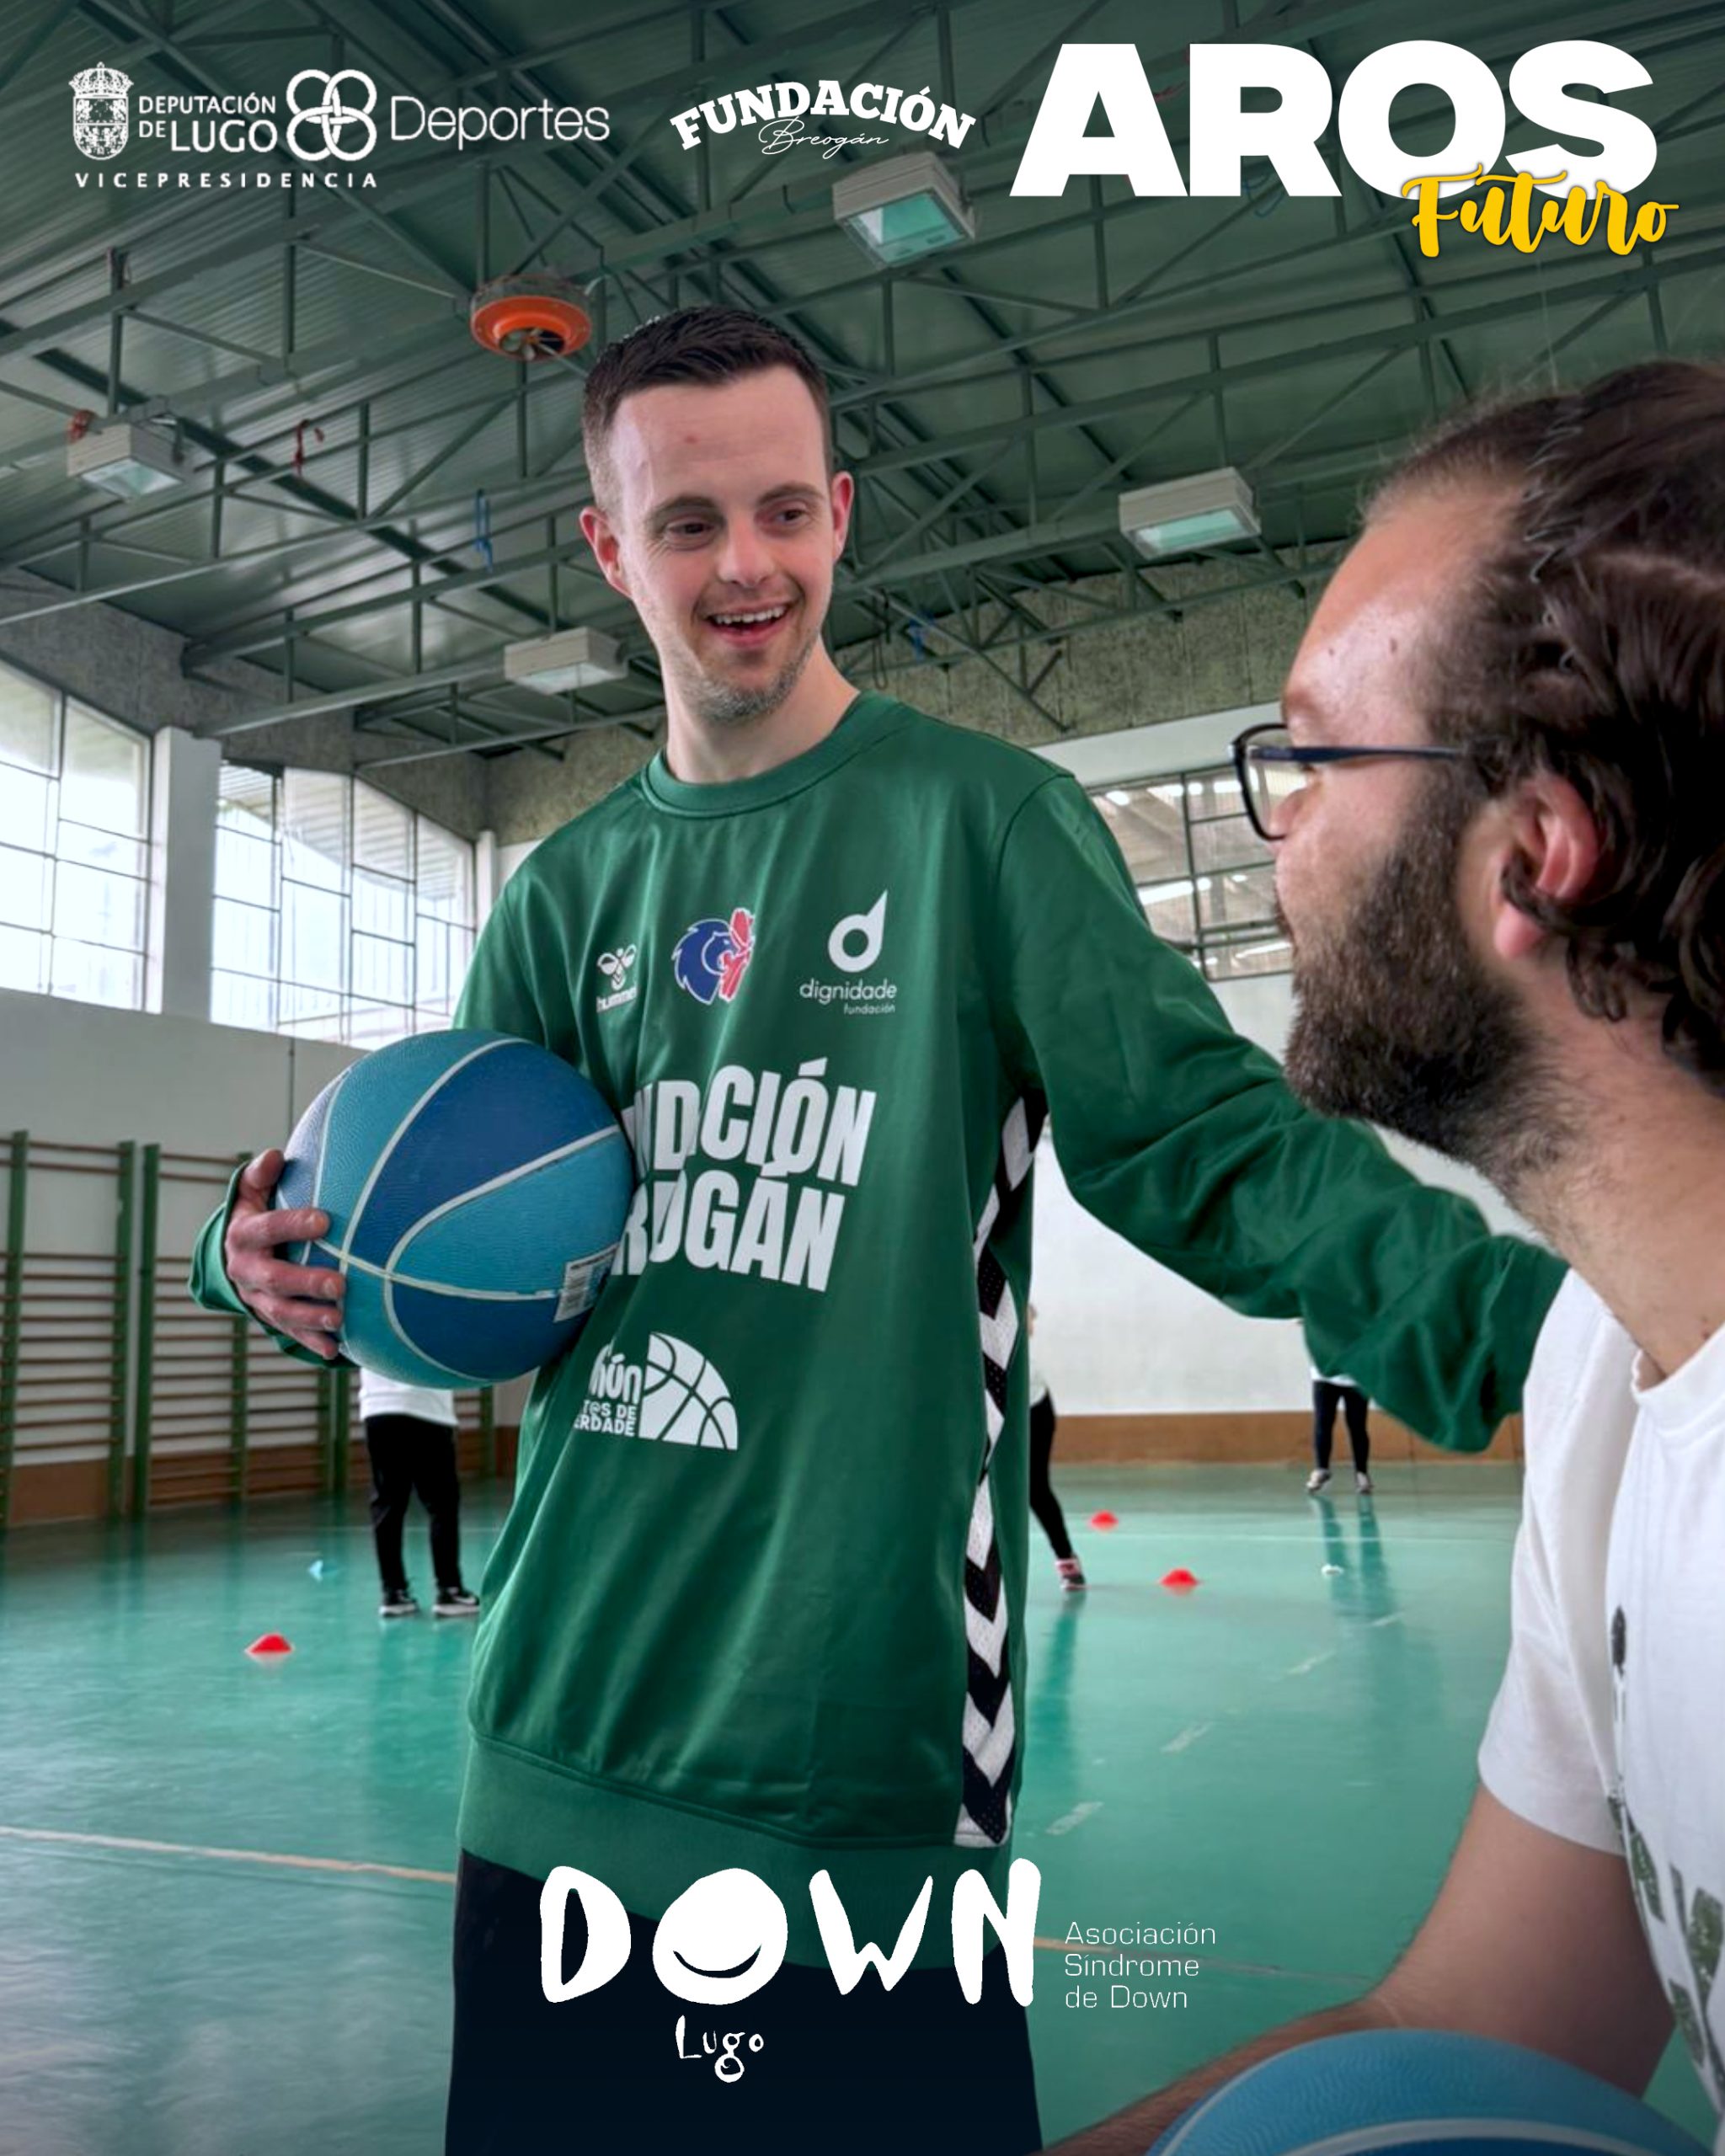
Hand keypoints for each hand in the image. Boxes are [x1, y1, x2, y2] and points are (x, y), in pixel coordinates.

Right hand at [224, 1148, 345, 1360]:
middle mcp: (246, 1271)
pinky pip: (289, 1333)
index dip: (293, 1225)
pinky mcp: (269, 1317)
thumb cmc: (253, 1214)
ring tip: (340, 1318)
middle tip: (340, 1283)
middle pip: (274, 1279)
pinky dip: (310, 1342)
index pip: (266, 1229)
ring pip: (281, 1312)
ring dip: (310, 1318)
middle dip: (305, 1283)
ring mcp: (257, 1298)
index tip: (325, 1220)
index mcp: (243, 1236)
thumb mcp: (249, 1193)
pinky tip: (334, 1348)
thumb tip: (273, 1155)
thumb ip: (260, 1175)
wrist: (232, 1256)